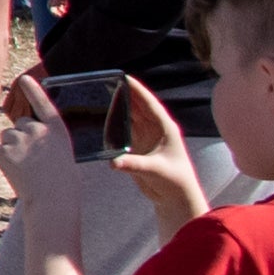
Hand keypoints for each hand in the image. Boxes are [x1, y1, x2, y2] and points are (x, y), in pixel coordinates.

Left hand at [0, 96, 77, 206]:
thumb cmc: (62, 186)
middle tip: (32, 161)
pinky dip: (0, 161)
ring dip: (10, 149)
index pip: (44, 104)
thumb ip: (47, 141)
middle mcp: (38, 130)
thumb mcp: (62, 156)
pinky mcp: (3, 151)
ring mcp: (20, 139)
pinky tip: (14, 173)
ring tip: (25, 169)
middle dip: (20, 138)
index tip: (24, 78)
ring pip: (6, 137)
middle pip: (19, 125)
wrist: (53, 202)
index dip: (34, 90)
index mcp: (58, 130)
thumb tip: (26, 136)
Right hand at [106, 77, 209, 233]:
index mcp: (165, 128)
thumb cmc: (174, 181)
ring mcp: (145, 137)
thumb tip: (112, 162)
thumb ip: (134, 164)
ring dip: (116, 107)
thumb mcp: (156, 170)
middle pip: (136, 107)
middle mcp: (155, 129)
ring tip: (98, 96)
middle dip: (123, 94)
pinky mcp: (136, 147)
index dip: (137, 90)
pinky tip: (99, 119)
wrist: (175, 198)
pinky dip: (112, 124)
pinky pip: (122, 130)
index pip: (149, 104)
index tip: (124, 76)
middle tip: (104, 83)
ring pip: (128, 117)